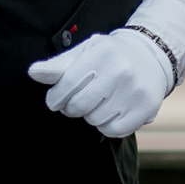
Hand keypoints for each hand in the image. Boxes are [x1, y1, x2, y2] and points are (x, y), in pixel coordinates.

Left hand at [29, 28, 173, 138]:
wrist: (152, 56)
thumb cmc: (110, 56)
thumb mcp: (85, 52)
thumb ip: (59, 65)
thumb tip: (33, 72)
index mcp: (103, 52)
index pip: (67, 84)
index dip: (55, 97)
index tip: (55, 100)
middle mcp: (122, 71)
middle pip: (79, 106)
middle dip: (72, 107)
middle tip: (77, 100)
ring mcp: (136, 91)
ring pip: (95, 120)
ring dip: (91, 115)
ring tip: (99, 101)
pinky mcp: (147, 109)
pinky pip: (114, 131)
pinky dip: (107, 126)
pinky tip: (111, 111)